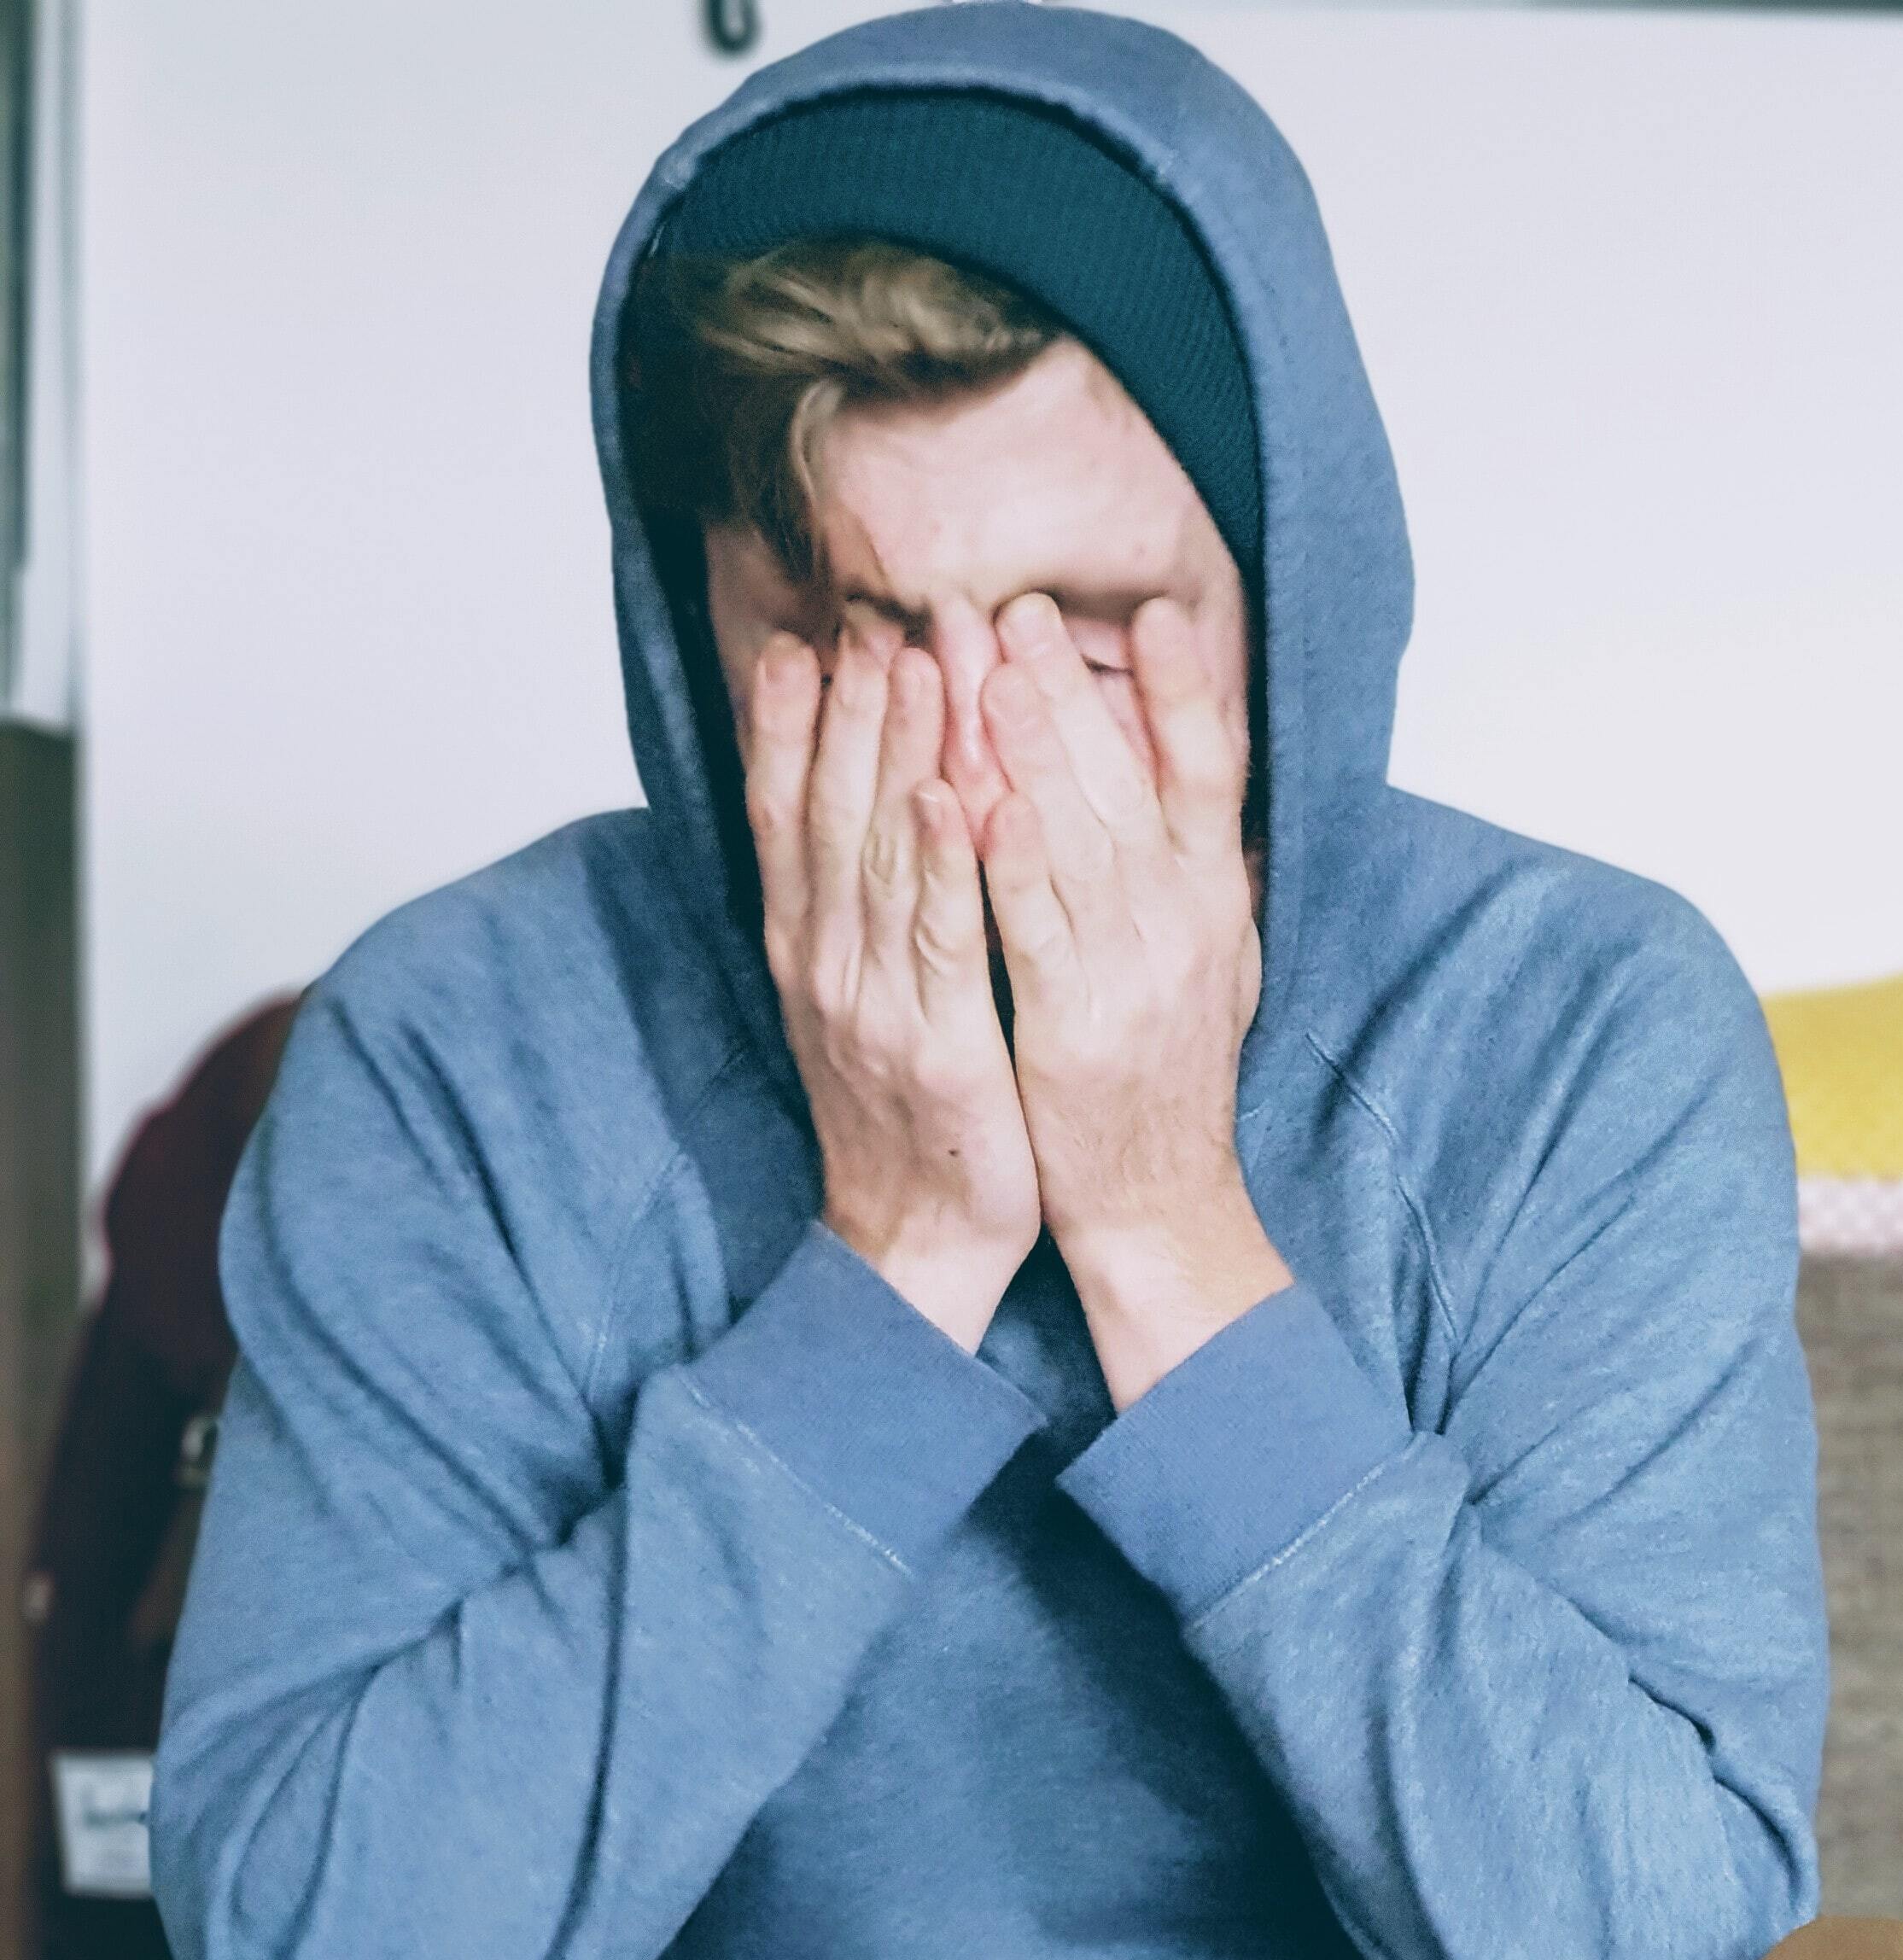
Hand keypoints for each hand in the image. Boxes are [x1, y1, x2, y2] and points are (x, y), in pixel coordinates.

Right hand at [745, 621, 1041, 1351]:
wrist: (915, 1241)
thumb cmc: (909, 1116)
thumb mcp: (863, 1001)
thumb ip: (858, 912)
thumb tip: (864, 819)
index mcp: (807, 948)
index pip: (788, 813)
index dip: (793, 724)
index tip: (806, 637)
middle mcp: (825, 962)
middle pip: (829, 811)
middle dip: (851, 707)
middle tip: (873, 613)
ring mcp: (874, 1001)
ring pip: (880, 853)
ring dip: (896, 752)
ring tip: (915, 661)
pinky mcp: (937, 1042)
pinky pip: (940, 937)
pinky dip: (941, 862)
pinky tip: (951, 793)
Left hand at [979, 590, 1288, 1407]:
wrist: (1159, 1205)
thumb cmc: (1166, 1080)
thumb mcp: (1214, 963)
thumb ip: (1197, 874)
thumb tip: (1196, 783)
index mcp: (1214, 903)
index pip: (1210, 772)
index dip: (1184, 690)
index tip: (1152, 610)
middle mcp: (1185, 926)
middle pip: (1129, 782)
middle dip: (1067, 687)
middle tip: (1013, 604)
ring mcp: (1133, 975)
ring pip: (1078, 839)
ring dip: (1031, 747)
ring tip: (984, 662)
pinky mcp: (1074, 1026)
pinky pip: (1036, 931)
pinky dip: (1010, 863)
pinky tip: (977, 799)